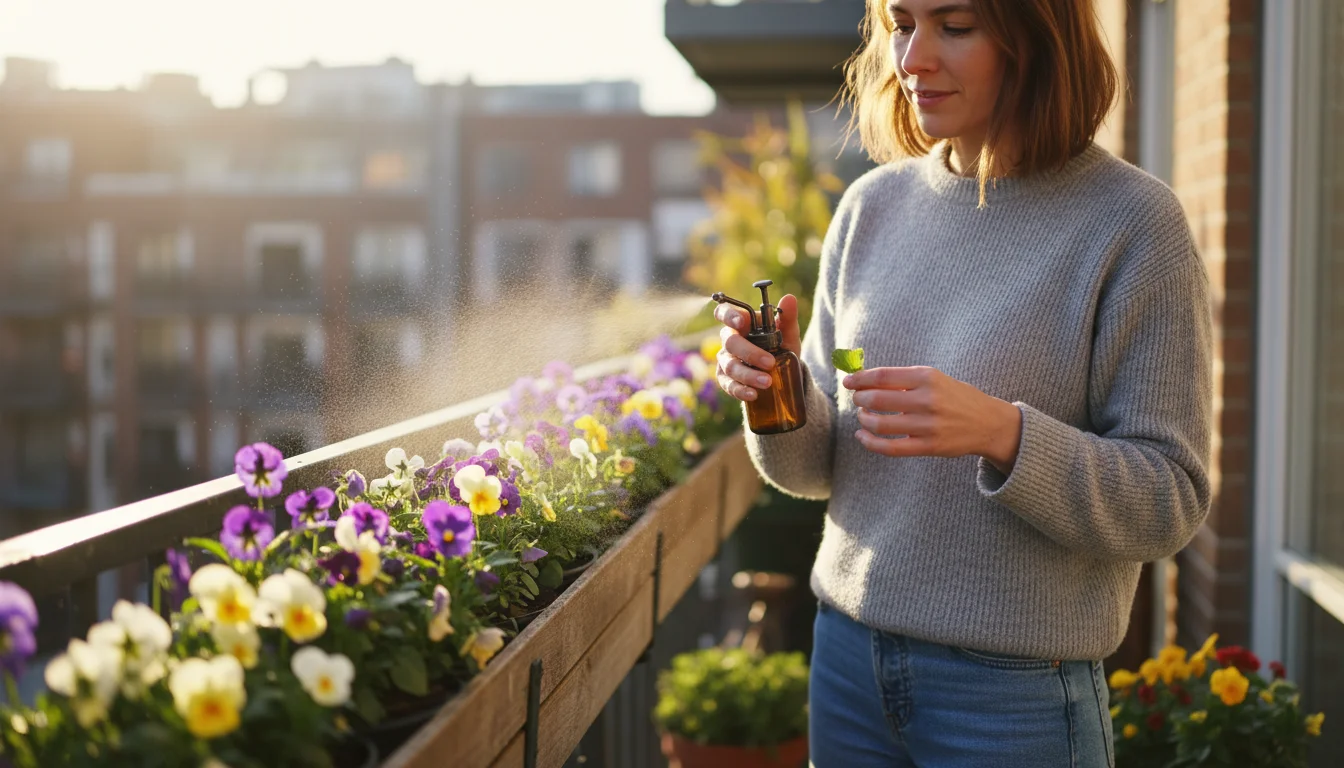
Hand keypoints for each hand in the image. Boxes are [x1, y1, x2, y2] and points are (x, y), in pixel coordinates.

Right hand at [712, 293, 802, 403]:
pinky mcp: (726, 379)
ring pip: (729, 366)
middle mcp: (729, 339)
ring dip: (747, 375)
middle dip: (749, 352)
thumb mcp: (787, 333)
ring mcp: (726, 360)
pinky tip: (753, 394)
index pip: (724, 312)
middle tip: (770, 363)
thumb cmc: (780, 346)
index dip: (728, 315)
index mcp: (740, 322)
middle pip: (729, 342)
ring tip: (767, 382)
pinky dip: (740, 390)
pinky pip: (728, 384)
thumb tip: (789, 298)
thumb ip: (787, 317)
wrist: (782, 372)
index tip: (740, 322)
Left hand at [842, 366, 1022, 472]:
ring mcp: (928, 425)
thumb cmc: (955, 397)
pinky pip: (891, 448)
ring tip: (862, 416)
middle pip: (877, 399)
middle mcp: (927, 400)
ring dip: (864, 419)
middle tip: (856, 400)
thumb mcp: (934, 379)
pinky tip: (862, 436)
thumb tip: (865, 379)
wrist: (988, 423)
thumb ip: (903, 380)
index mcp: (927, 377)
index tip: (848, 381)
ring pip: (880, 424)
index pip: (883, 376)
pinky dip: (871, 442)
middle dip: (859, 399)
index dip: (860, 379)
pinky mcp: (929, 447)